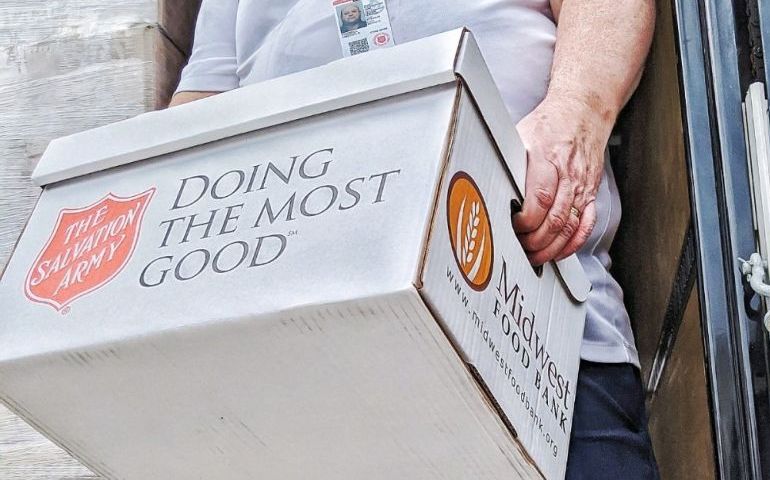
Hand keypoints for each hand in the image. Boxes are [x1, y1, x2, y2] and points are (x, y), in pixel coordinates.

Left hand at [513, 95, 612, 265]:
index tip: (513, 226)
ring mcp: (582, 186)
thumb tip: (486, 180)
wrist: (583, 114)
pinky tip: (558, 251)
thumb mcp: (521, 135)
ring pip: (569, 226)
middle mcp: (568, 174)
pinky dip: (572, 243)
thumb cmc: (549, 125)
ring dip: (550, 248)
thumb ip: (509, 162)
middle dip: (535, 241)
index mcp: (547, 158)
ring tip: (534, 256)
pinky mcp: (591, 194)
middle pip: (555, 219)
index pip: (540, 197)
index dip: (526, 220)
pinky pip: (586, 225)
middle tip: (520, 247)